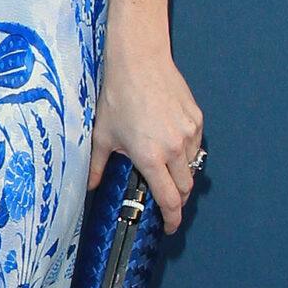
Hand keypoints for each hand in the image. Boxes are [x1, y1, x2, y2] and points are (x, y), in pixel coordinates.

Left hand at [89, 43, 202, 232]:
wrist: (139, 61)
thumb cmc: (119, 95)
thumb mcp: (103, 134)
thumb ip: (98, 165)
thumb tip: (91, 185)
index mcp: (150, 156)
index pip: (169, 199)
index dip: (171, 218)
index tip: (169, 226)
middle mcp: (174, 148)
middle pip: (185, 188)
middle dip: (177, 199)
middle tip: (165, 200)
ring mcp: (189, 133)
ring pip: (192, 166)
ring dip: (182, 174)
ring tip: (165, 168)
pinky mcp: (196, 119)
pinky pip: (196, 145)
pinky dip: (186, 152)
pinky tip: (170, 143)